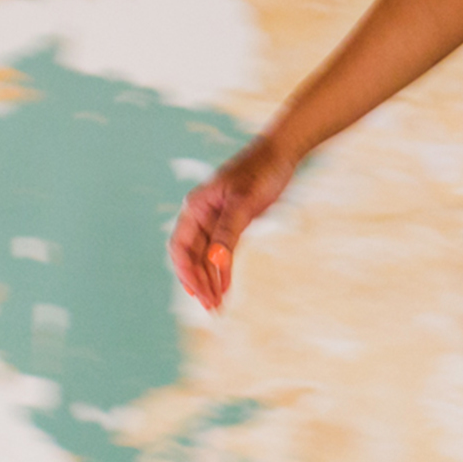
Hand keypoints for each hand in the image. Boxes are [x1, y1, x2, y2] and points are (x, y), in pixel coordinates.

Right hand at [167, 134, 298, 310]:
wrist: (281, 154)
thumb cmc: (260, 171)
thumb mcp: (244, 201)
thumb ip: (229, 231)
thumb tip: (216, 261)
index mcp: (196, 207)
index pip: (181, 247)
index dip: (186, 272)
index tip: (197, 293)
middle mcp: (201, 216)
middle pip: (192, 257)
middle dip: (200, 282)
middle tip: (212, 307)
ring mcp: (216, 221)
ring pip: (207, 258)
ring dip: (211, 281)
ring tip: (218, 305)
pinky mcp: (233, 225)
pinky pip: (223, 253)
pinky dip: (224, 271)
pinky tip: (226, 288)